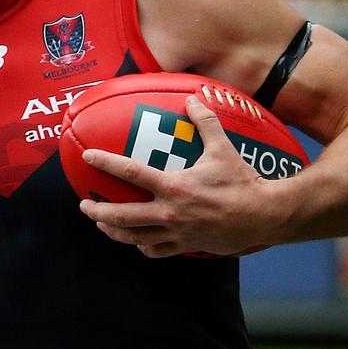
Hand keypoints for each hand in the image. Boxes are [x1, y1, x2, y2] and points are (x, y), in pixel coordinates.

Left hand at [78, 96, 288, 256]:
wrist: (263, 215)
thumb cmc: (242, 181)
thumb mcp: (223, 148)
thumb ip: (205, 122)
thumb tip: (193, 98)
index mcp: (174, 186)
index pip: (131, 172)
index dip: (106, 163)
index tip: (88, 157)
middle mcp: (169, 212)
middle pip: (122, 216)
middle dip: (98, 212)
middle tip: (84, 206)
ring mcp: (176, 232)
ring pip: (134, 238)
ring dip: (113, 232)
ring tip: (101, 225)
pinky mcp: (185, 246)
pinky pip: (156, 250)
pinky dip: (142, 246)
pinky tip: (137, 241)